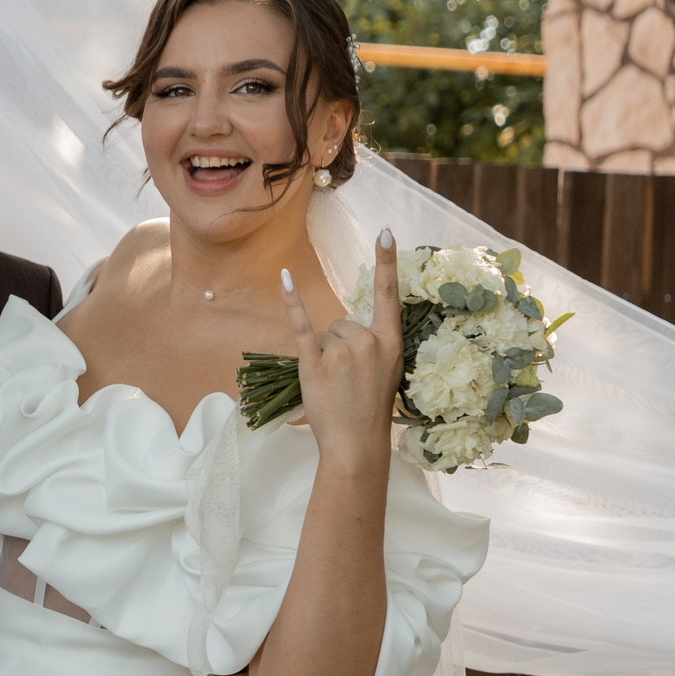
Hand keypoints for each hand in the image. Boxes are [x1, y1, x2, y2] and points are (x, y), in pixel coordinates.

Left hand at [282, 230, 402, 465]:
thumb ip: (373, 346)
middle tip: (347, 380)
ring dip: (323, 355)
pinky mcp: (314, 363)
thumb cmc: (370, 409)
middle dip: (339, 346)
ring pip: (324, 333)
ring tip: (334, 384)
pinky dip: (291, 302)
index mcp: (391, 343)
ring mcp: (341, 352)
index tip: (386, 232)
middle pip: (343, 323)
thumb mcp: (386, 372)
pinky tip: (283, 278)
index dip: (388, 263)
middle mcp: (368, 342)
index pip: (390, 295)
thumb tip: (345, 328)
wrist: (357, 444)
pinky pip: (301, 326)